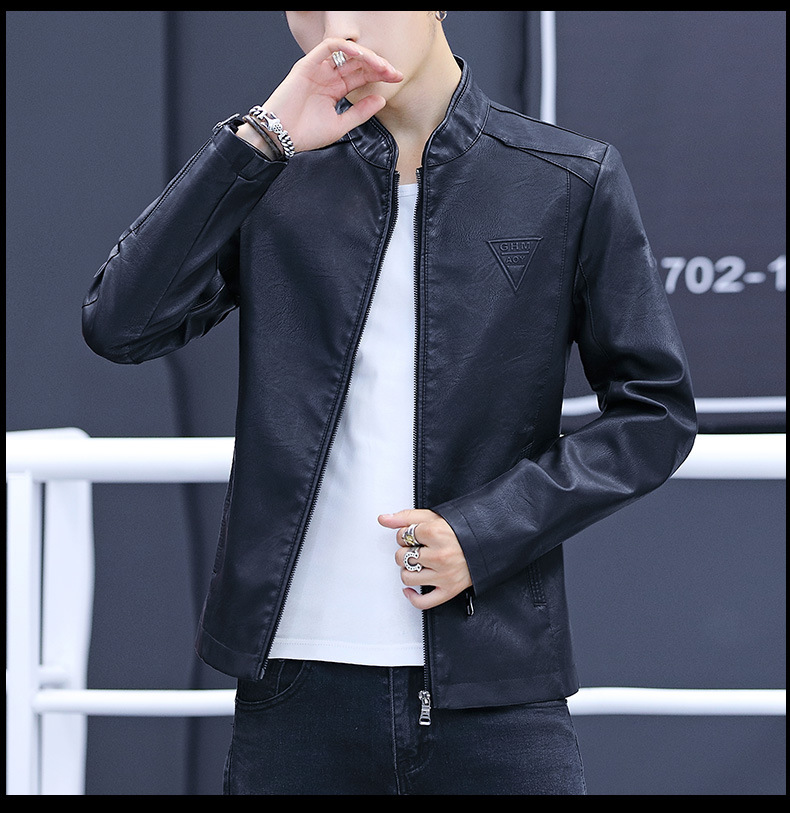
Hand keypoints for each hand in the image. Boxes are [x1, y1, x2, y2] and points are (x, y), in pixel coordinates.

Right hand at [251, 37, 402, 154]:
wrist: (281, 137)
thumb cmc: (305, 134)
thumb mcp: (341, 125)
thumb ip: (361, 112)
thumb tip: (382, 100)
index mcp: (335, 89)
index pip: (362, 75)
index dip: (380, 74)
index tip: (397, 78)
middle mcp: (328, 76)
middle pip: (358, 63)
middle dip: (378, 65)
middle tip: (393, 72)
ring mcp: (318, 69)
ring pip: (346, 53)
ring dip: (366, 56)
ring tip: (381, 65)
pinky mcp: (307, 64)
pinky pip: (328, 47)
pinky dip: (346, 47)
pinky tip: (361, 55)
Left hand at [378, 509, 472, 609]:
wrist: (490, 541)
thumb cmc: (463, 529)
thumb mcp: (434, 516)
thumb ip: (406, 517)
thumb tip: (383, 519)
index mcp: (435, 533)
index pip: (402, 536)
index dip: (406, 534)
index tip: (416, 534)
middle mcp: (439, 555)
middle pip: (402, 556)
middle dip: (406, 551)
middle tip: (420, 547)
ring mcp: (444, 575)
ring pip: (407, 576)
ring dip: (409, 570)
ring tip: (419, 563)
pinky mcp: (449, 590)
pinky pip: (423, 602)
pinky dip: (412, 597)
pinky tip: (411, 589)